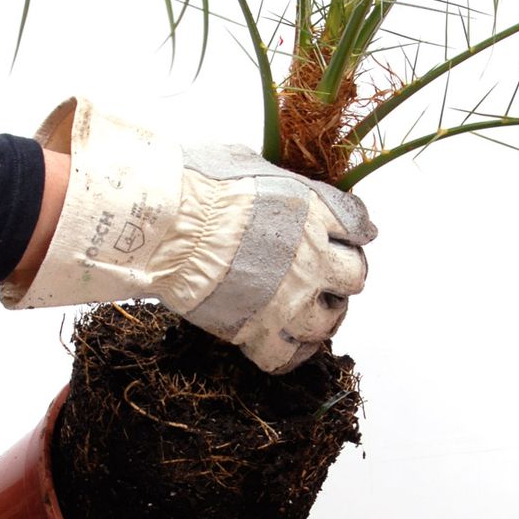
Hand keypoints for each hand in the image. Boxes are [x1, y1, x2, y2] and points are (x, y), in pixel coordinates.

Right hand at [1, 97, 375, 372]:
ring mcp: (287, 300)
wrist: (161, 225)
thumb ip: (277, 181)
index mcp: (312, 211)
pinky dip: (289, 352)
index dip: (357, 231)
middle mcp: (311, 259)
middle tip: (324, 274)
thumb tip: (280, 182)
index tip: (353, 236)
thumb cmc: (195, 184)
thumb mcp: (247, 162)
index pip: (357, 224)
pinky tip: (282, 341)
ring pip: (329, 321)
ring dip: (322, 314)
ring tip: (305, 309)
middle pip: (354, 278)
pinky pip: (288, 357)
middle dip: (342, 275)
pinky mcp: (256, 332)